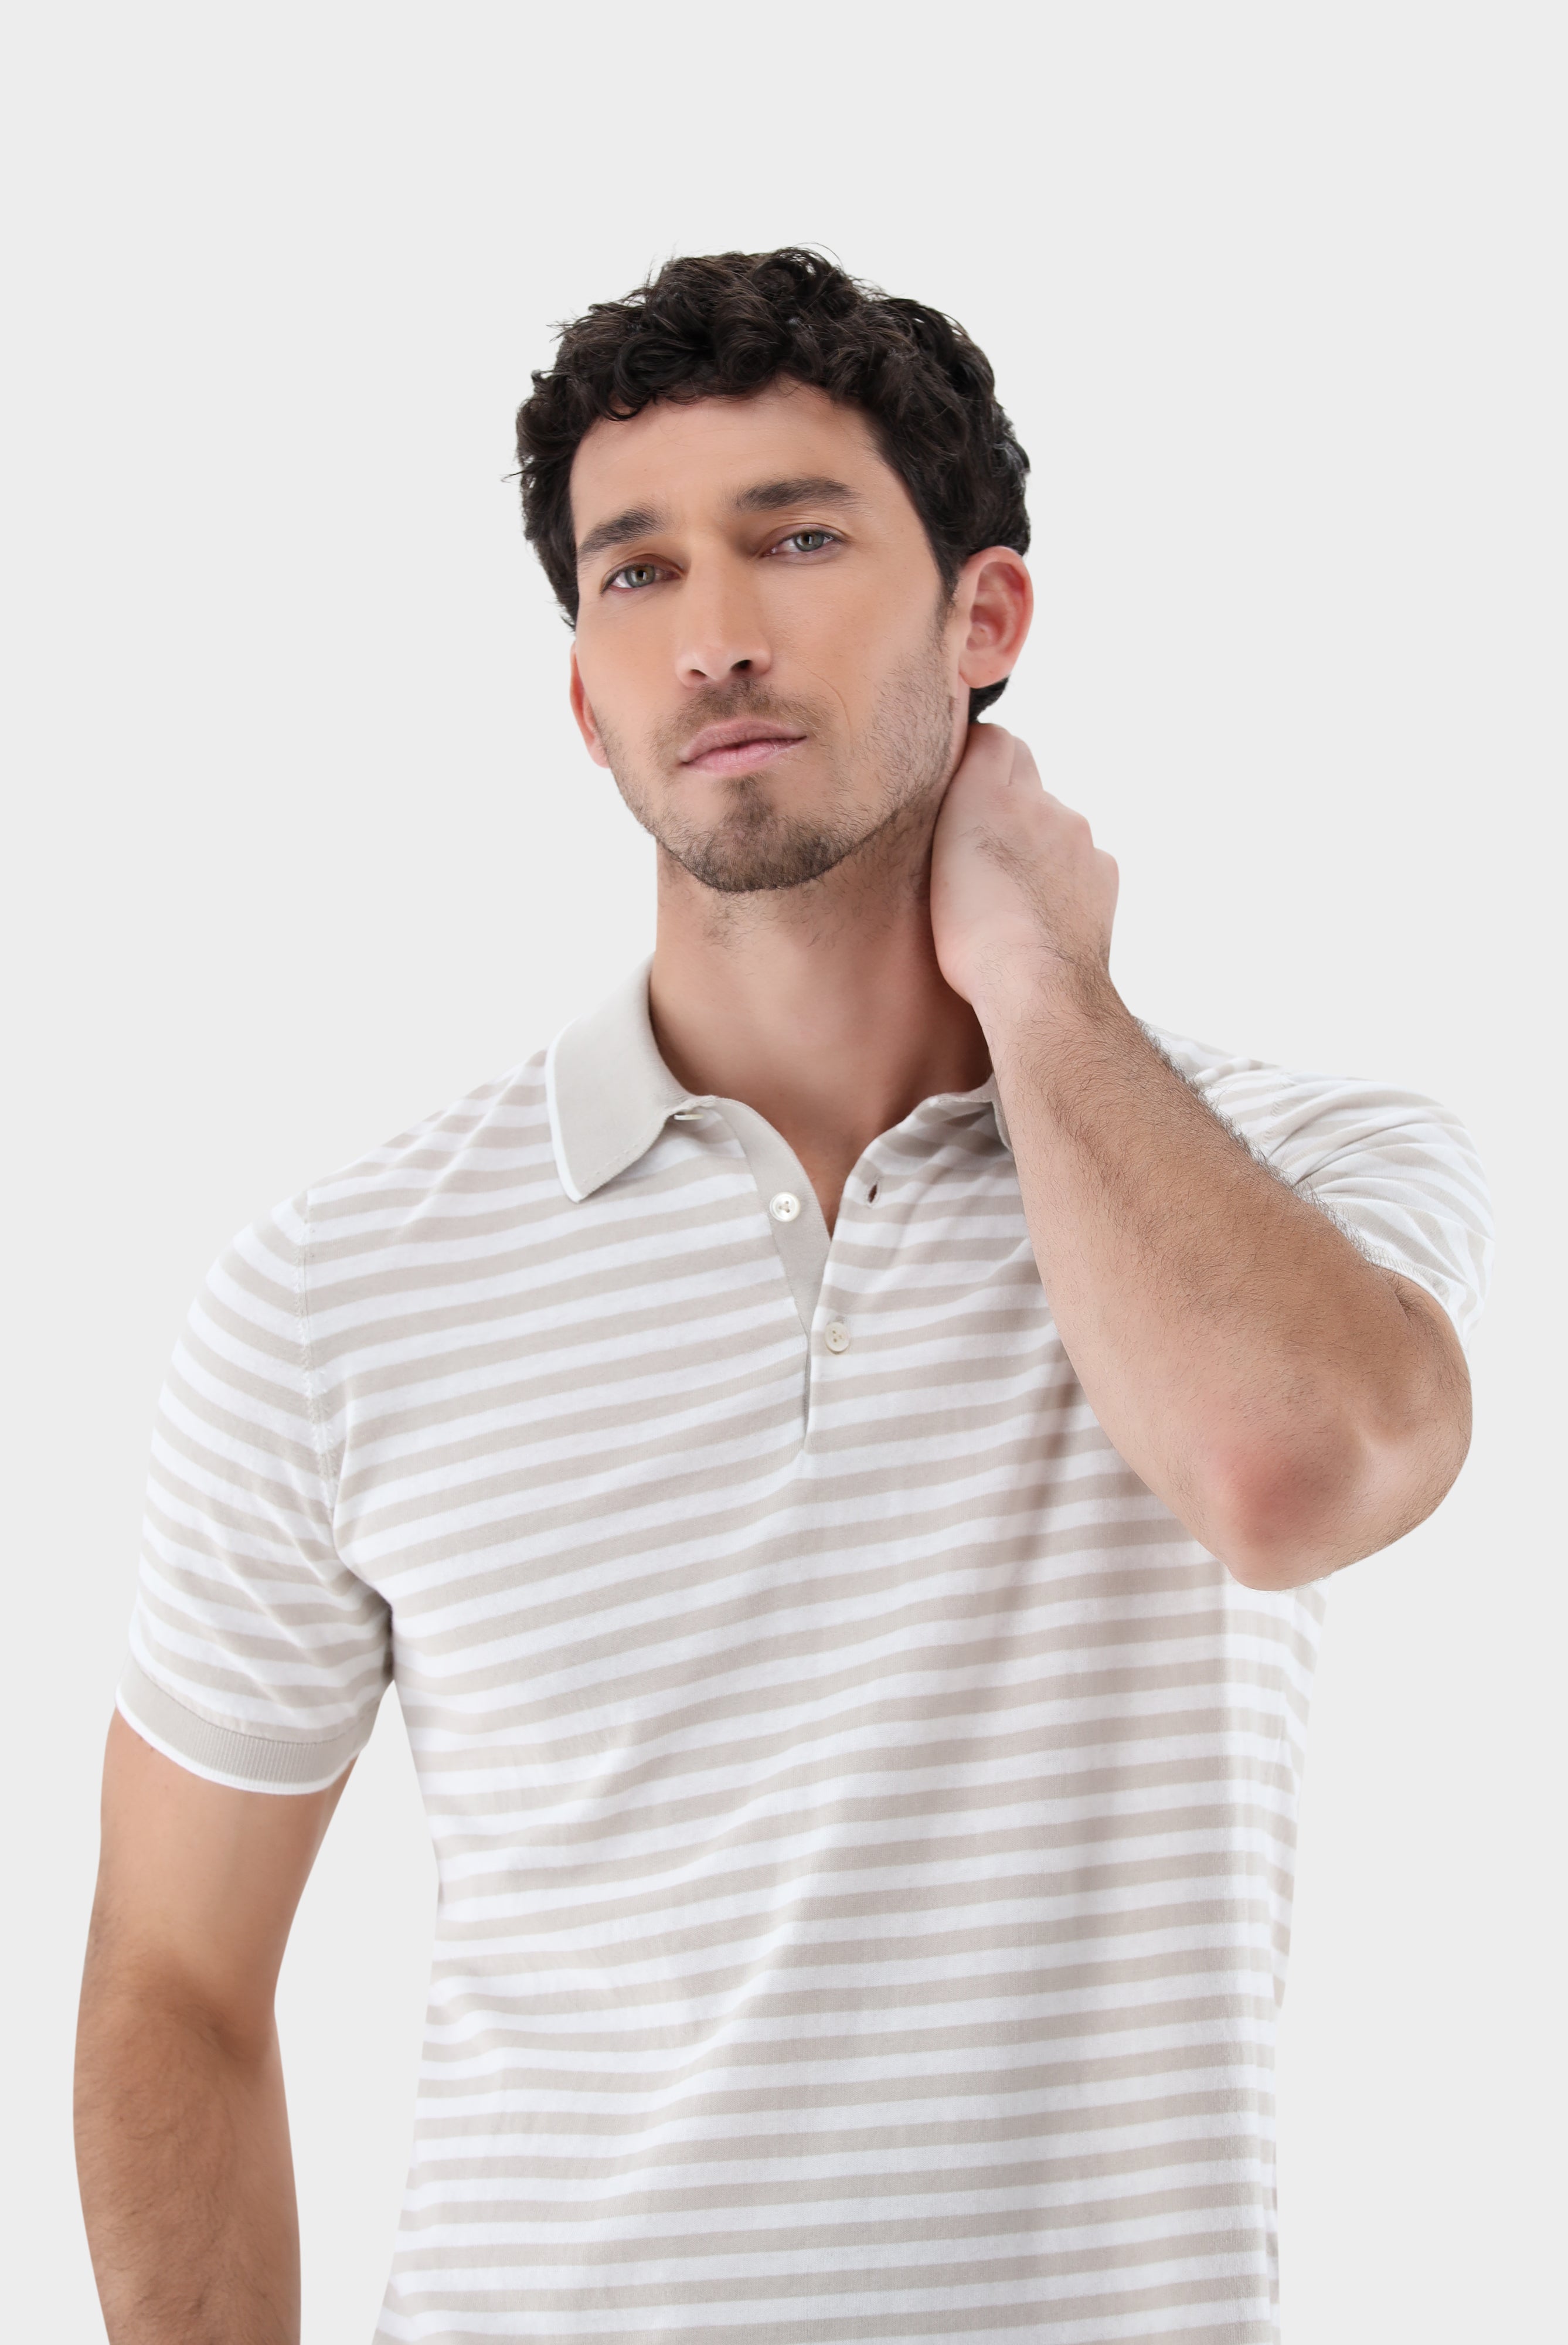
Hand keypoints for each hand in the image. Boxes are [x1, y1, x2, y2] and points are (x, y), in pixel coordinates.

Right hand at [930, 726, 1118, 1018]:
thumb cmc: (973, 936)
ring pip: (1053, 821)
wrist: (1039, 989)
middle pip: (1027, 777)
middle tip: (980, 845)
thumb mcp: (939, 855)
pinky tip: (1040, 907)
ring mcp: (1080, 839)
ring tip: (1009, 889)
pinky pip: (1080, 857)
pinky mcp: (1103, 872)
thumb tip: (973, 765)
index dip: (979, 756)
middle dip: (1007, 799)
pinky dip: (1062, 873)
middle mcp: (1044, 805)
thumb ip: (959, 799)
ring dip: (1035, 840)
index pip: (994, 740)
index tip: (963, 780)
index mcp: (990, 797)